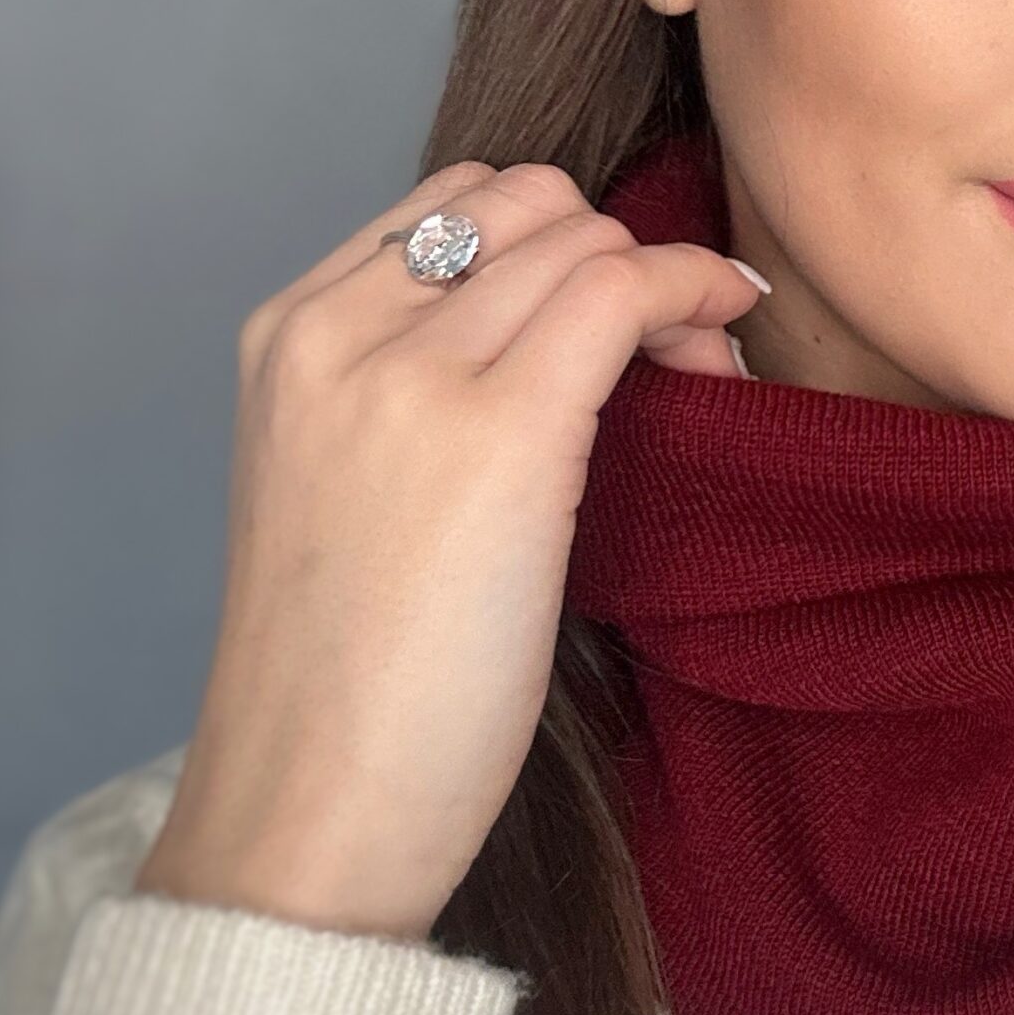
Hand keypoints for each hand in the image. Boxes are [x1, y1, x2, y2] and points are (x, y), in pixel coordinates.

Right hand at [133, 159, 764, 942]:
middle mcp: (337, 330)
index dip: (553, 242)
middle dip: (612, 252)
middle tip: (666, 349)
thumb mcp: (347, 485)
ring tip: (696, 374)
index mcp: (288, 336)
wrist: (305, 812)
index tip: (609, 320)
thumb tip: (561, 326)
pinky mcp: (502, 432)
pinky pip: (623, 290)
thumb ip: (414, 389)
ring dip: (663, 283)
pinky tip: (725, 336)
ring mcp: (412, 374)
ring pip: (582, 238)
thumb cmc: (342, 682)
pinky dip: (693, 289)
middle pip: (526, 202)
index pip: (452, 203)